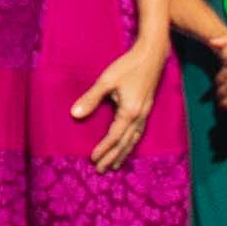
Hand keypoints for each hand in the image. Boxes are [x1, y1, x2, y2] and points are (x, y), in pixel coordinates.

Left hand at [72, 38, 168, 169]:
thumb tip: (74, 114)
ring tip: (115, 164)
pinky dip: (131, 143)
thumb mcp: (107, 81)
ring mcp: (145, 113)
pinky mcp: (146, 109)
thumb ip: (91, 98)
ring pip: (134, 139)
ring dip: (123, 153)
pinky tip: (128, 145)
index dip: (103, 149)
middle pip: (125, 143)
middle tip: (102, 170)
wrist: (152, 55)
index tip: (93, 158)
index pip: (114, 136)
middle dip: (113, 157)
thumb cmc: (128, 66)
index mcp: (129, 112)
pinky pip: (139, 132)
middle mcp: (139, 116)